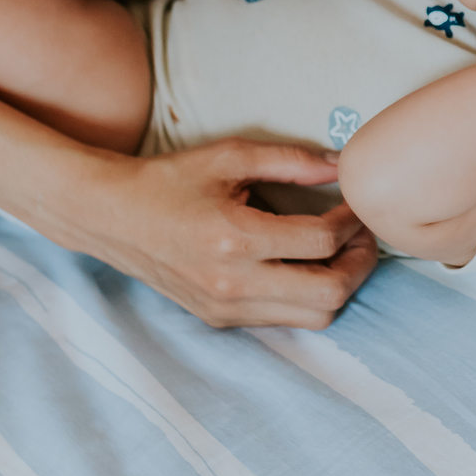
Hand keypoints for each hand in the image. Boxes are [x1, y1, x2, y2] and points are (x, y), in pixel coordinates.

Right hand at [86, 139, 378, 328]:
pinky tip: (308, 265)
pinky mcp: (219, 319)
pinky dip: (307, 297)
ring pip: (312, 318)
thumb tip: (341, 166)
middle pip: (328, 295)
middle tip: (364, 235)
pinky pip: (284, 319)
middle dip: (360, 264)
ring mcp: (225, 308)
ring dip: (339, 285)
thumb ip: (291, 160)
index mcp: (234, 238)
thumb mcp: (230, 156)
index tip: (357, 204)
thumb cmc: (170, 180)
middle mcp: (232, 284)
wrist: (110, 217)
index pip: (321, 242)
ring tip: (343, 252)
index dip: (353, 222)